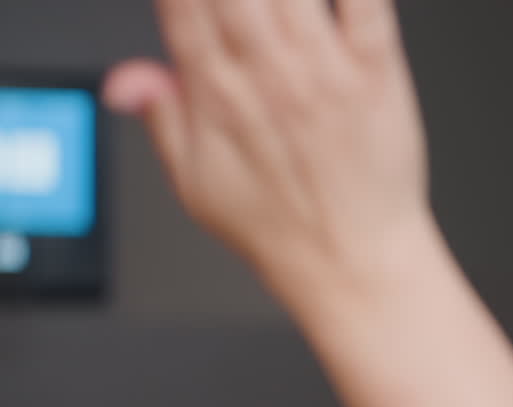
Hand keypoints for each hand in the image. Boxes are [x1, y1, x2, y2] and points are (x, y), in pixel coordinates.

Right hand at [103, 0, 432, 299]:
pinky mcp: (376, 74)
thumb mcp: (195, 183)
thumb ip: (162, 116)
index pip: (182, 1)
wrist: (352, 262)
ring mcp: (323, 70)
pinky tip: (340, 0)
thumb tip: (124, 79)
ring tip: (279, 8)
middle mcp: (267, 71)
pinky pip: (367, 7)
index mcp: (216, 90)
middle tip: (241, 7)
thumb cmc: (282, 229)